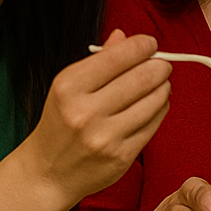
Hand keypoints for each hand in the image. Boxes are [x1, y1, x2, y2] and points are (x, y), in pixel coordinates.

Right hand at [19, 29, 172, 206]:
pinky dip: (160, 109)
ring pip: (155, 100)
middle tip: (161, 65)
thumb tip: (125, 36)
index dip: (142, 45)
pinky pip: (155, 124)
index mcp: (69, 87)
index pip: (119, 56)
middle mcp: (85, 112)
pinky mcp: (121, 157)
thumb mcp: (69, 87)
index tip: (150, 44)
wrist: (47, 174)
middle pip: (143, 77)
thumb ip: (98, 60)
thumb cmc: (61, 123)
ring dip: (163, 87)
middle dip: (159, 66)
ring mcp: (104, 137)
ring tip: (158, 85)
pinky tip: (153, 105)